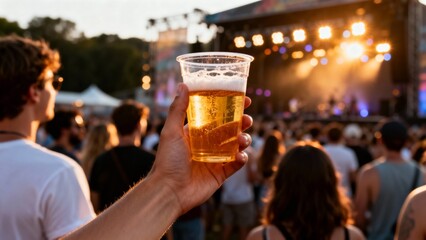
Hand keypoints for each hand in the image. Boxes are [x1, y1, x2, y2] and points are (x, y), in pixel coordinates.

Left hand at [151, 83, 252, 214]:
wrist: (169, 191)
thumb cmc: (167, 160)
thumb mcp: (171, 131)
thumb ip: (178, 109)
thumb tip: (183, 85)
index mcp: (196, 132)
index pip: (216, 116)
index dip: (231, 107)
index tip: (244, 100)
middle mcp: (206, 144)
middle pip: (230, 129)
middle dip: (242, 123)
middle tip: (248, 119)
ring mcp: (214, 159)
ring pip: (236, 145)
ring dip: (243, 139)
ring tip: (243, 139)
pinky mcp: (220, 174)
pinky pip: (236, 164)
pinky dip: (242, 159)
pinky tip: (240, 156)